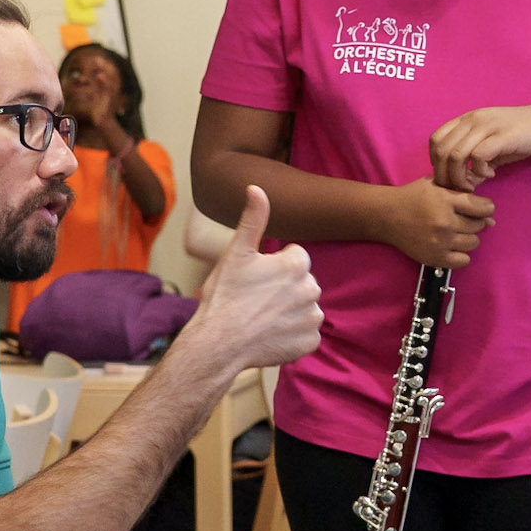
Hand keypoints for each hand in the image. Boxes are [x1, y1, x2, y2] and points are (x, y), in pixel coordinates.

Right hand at [194, 186, 323, 367]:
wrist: (218, 344)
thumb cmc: (225, 296)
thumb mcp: (236, 253)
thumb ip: (252, 219)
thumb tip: (256, 187)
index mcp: (296, 264)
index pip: (296, 258)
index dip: (274, 267)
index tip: (256, 279)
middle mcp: (311, 289)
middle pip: (302, 282)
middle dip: (285, 288)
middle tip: (256, 300)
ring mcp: (312, 317)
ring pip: (305, 307)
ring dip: (290, 311)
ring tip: (262, 317)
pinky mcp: (310, 341)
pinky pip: (307, 333)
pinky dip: (293, 334)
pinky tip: (271, 334)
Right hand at [378, 177, 495, 268]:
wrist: (387, 216)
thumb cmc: (413, 197)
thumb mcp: (437, 185)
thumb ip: (462, 193)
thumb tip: (491, 216)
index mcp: (446, 200)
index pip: (483, 208)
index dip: (486, 208)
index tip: (480, 209)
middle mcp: (445, 222)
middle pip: (479, 225)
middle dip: (475, 221)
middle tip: (462, 219)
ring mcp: (440, 242)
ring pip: (474, 243)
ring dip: (469, 237)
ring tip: (456, 232)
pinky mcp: (435, 258)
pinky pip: (463, 261)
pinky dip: (462, 254)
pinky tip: (453, 246)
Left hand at [428, 103, 530, 191]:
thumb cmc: (519, 136)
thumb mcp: (491, 145)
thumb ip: (473, 160)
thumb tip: (463, 182)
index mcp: (466, 120)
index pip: (436, 141)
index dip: (437, 163)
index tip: (450, 178)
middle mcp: (472, 120)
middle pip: (442, 151)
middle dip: (445, 176)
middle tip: (460, 189)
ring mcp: (486, 126)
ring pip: (456, 155)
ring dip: (460, 177)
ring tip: (473, 185)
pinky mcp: (501, 136)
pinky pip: (478, 157)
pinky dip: (480, 172)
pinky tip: (491, 174)